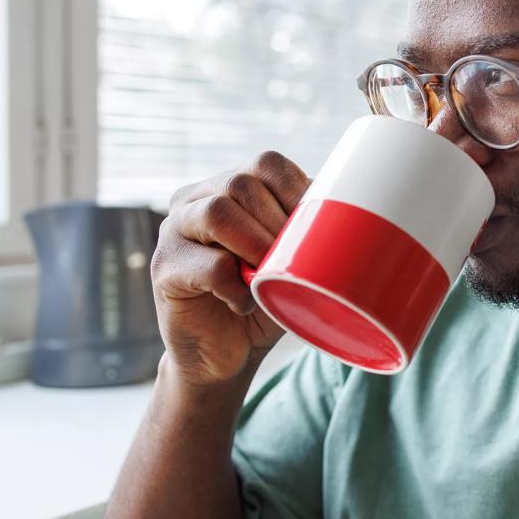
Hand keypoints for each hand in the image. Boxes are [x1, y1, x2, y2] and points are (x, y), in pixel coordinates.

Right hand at [150, 151, 310, 385]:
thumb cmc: (265, 300)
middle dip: (278, 222)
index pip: (266, 163)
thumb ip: (308, 229)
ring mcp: (174, 230)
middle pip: (240, 184)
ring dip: (256, 245)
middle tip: (292, 259)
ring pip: (217, 213)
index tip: (317, 225)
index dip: (297, 190)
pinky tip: (244, 303)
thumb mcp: (293, 259)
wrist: (225, 355)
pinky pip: (207, 264)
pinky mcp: (164, 267)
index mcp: (229, 186)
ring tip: (267, 276)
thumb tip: (354, 205)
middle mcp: (196, 200)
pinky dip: (235, 286)